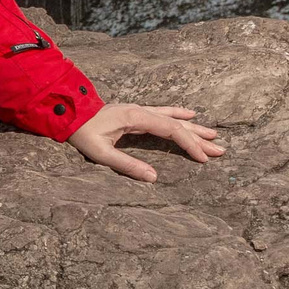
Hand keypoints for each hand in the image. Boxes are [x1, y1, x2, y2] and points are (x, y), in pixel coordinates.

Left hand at [68, 103, 224, 182]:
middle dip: (199, 138)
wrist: (68, 114)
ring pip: (173, 118)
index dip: (189, 144)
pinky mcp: (136, 113)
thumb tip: (154, 178)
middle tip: (221, 150)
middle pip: (177, 124)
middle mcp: (141, 110)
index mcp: (136, 118)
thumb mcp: (100, 153)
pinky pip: (164, 113)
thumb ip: (126, 165)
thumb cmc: (81, 133)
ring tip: (214, 135)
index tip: (203, 158)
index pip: (171, 130)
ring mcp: (140, 110)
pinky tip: (191, 114)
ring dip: (194, 127)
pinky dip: (179, 115)